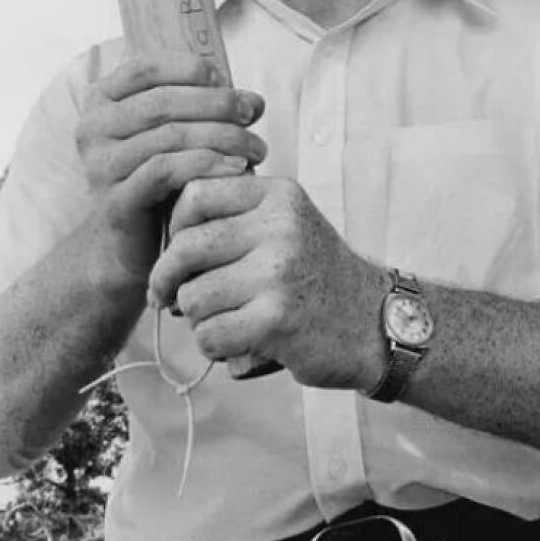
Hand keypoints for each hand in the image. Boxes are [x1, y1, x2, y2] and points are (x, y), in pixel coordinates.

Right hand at [74, 53, 266, 282]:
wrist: (128, 244)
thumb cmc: (160, 180)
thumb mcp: (179, 135)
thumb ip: (209, 111)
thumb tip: (254, 101)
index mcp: (103, 100)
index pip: (145, 69)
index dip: (190, 69)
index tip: (228, 82)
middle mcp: (93, 128)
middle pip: (162, 102)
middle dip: (216, 104)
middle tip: (252, 114)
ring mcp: (100, 165)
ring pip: (168, 136)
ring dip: (222, 137)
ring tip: (255, 147)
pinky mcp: (115, 200)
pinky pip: (165, 171)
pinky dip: (206, 164)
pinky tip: (237, 168)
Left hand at [147, 175, 387, 390]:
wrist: (376, 323)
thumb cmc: (317, 275)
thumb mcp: (287, 224)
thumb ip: (236, 216)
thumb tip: (163, 232)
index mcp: (278, 196)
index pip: (195, 193)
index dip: (175, 226)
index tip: (180, 251)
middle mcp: (280, 226)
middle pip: (185, 247)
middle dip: (167, 279)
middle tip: (168, 298)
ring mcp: (279, 272)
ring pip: (191, 297)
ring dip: (196, 319)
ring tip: (223, 321)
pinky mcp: (277, 319)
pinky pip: (210, 335)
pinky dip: (215, 347)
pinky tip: (239, 344)